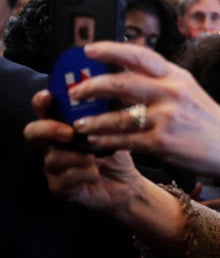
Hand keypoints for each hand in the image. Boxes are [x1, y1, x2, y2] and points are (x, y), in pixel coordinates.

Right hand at [23, 90, 144, 213]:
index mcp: (62, 128)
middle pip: (32, 133)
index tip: (48, 96)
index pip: (44, 111)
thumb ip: (104, 114)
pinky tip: (95, 174)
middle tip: (69, 132)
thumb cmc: (115, 154)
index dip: (41, 102)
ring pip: (53, 158)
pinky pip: (65, 178)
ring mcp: (53, 167)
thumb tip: (107, 92)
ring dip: (76, 156)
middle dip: (48, 129)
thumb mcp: (113, 131)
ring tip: (94, 158)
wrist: (125, 185)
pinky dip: (84, 174)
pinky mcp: (59, 187)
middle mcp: (52, 146)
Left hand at [65, 42, 219, 177]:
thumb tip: (127, 74)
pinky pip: (125, 140)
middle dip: (92, 87)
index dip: (109, 50)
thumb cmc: (210, 121)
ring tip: (80, 123)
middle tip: (76, 91)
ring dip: (94, 120)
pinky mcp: (163, 141)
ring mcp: (167, 117)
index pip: (138, 55)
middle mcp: (171, 92)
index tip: (88, 50)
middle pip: (120, 83)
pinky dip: (106, 141)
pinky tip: (96, 141)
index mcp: (177, 76)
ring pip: (117, 116)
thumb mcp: (190, 91)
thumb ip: (162, 82)